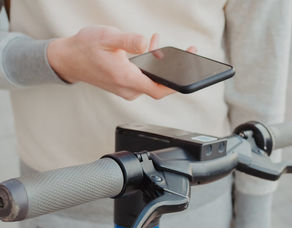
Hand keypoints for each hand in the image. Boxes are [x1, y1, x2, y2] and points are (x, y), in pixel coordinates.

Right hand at [47, 25, 195, 99]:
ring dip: (159, 65)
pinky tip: (149, 48)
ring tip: (160, 44)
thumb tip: (146, 43)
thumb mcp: (107, 38)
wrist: (68, 59)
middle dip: (173, 70)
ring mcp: (126, 89)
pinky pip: (142, 78)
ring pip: (150, 80)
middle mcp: (128, 88)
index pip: (159, 90)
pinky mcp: (124, 85)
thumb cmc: (84, 48)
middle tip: (186, 53)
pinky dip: (149, 65)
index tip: (188, 74)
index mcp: (126, 79)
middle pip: (158, 86)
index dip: (176, 84)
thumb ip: (129, 41)